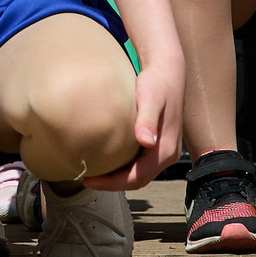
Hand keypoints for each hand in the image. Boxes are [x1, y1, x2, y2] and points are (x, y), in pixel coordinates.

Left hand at [85, 53, 183, 190]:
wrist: (168, 72)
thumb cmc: (157, 83)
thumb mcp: (150, 99)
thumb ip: (147, 120)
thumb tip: (146, 142)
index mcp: (165, 149)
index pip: (138, 177)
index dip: (113, 183)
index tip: (89, 179)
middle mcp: (168, 154)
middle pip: (139, 180)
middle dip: (113, 184)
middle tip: (87, 179)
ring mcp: (164, 150)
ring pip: (140, 174)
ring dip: (119, 178)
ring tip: (94, 173)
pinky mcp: (158, 144)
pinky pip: (141, 164)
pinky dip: (124, 168)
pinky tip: (107, 160)